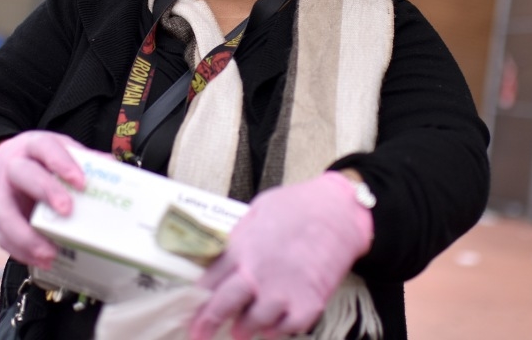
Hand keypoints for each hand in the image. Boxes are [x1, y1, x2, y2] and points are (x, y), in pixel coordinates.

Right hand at [0, 130, 86, 267]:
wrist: (4, 165)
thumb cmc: (42, 160)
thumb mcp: (62, 151)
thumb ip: (86, 160)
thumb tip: (115, 168)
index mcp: (34, 147)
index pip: (45, 148)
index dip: (62, 164)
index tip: (81, 182)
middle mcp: (14, 167)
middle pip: (24, 175)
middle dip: (46, 192)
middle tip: (67, 211)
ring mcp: (2, 194)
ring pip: (5, 213)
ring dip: (27, 236)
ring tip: (50, 253)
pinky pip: (3, 237)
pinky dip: (21, 252)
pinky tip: (41, 261)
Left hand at [189, 171, 373, 339]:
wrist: (339, 211)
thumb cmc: (298, 205)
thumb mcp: (257, 211)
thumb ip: (239, 238)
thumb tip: (222, 256)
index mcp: (241, 248)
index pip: (208, 282)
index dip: (197, 301)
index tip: (191, 313)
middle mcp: (257, 273)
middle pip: (223, 307)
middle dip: (208, 323)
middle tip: (201, 334)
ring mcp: (283, 291)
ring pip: (253, 325)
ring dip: (245, 328)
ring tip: (243, 329)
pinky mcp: (308, 304)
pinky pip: (286, 330)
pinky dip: (278, 330)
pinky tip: (275, 325)